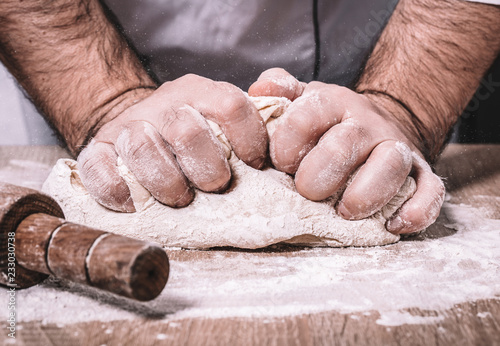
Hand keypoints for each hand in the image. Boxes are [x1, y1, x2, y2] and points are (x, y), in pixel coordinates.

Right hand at [78, 74, 267, 211]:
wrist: (138, 123)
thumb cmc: (194, 131)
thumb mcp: (225, 112)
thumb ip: (258, 109)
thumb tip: (280, 99)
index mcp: (200, 93)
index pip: (230, 106)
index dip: (248, 140)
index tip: (254, 165)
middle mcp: (163, 105)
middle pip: (186, 131)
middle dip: (207, 169)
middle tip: (215, 186)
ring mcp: (127, 126)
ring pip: (141, 147)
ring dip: (166, 183)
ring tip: (180, 198)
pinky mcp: (95, 150)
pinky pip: (98, 169)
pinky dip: (117, 191)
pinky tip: (135, 203)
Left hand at [249, 68, 444, 234]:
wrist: (376, 123)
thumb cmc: (328, 121)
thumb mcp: (302, 99)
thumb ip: (279, 92)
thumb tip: (260, 92)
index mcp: (333, 104)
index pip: (308, 116)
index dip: (288, 145)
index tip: (281, 164)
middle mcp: (366, 124)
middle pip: (346, 144)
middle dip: (319, 175)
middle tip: (307, 192)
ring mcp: (397, 147)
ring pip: (391, 166)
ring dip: (366, 194)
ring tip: (345, 212)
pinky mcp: (421, 171)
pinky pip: (430, 190)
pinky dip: (417, 211)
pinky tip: (393, 225)